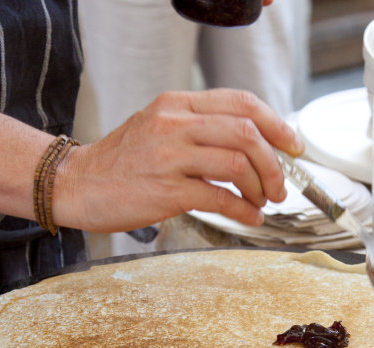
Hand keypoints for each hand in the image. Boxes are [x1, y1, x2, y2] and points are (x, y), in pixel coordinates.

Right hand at [54, 89, 304, 231]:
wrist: (80, 183)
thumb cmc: (126, 162)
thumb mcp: (162, 128)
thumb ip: (203, 130)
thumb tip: (254, 147)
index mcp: (179, 104)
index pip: (243, 103)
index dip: (277, 125)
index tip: (293, 147)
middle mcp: (176, 124)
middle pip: (247, 133)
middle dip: (274, 164)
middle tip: (279, 187)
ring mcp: (171, 156)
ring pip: (238, 164)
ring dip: (262, 188)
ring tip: (263, 203)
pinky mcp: (167, 190)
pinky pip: (221, 198)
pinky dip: (245, 211)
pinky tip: (250, 218)